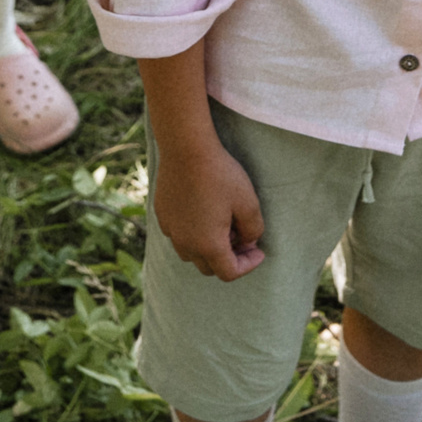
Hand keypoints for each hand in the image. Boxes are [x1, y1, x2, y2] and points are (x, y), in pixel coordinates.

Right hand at [150, 135, 265, 281]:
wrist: (186, 148)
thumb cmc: (220, 175)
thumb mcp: (249, 203)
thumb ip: (254, 230)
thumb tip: (248, 241)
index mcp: (208, 246)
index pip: (229, 273)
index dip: (248, 266)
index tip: (259, 251)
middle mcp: (185, 244)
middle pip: (209, 267)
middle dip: (228, 258)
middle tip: (242, 238)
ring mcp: (170, 230)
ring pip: (191, 253)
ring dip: (208, 248)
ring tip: (222, 225)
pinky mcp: (162, 215)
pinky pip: (179, 235)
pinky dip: (193, 233)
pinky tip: (203, 211)